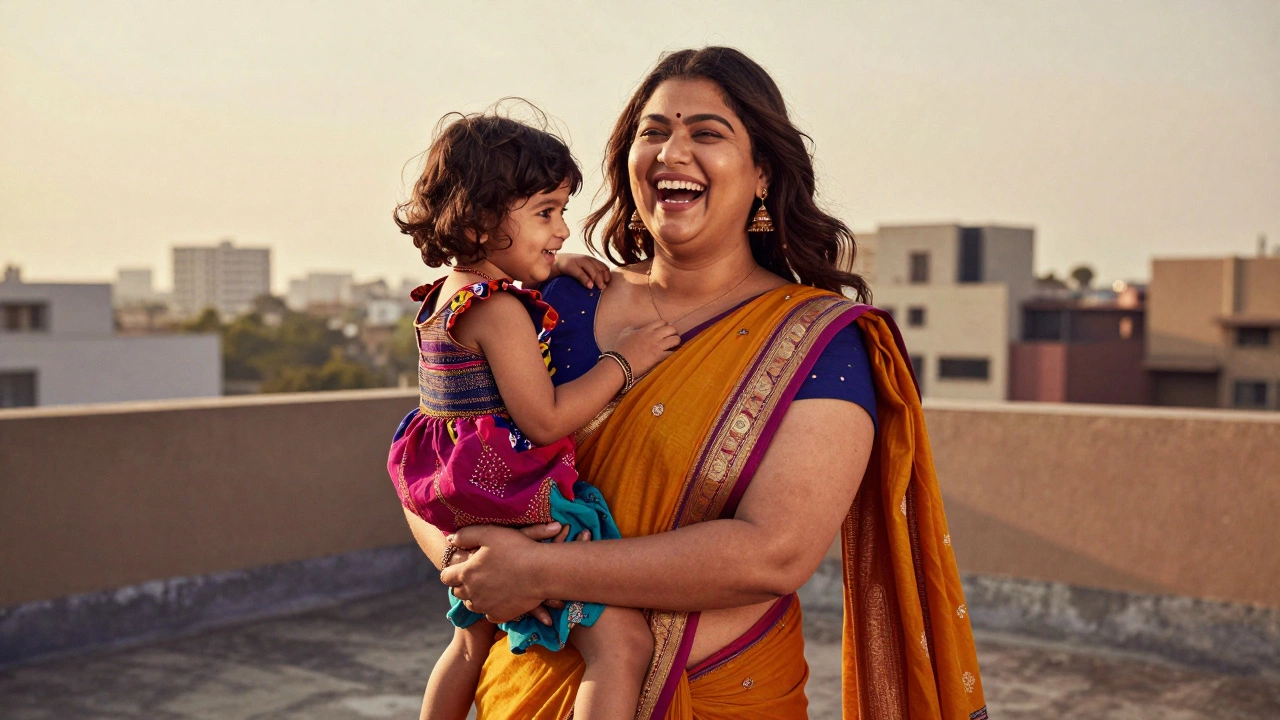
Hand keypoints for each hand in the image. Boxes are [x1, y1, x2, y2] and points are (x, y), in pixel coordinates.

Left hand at [441, 523, 562, 622]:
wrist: (542, 571)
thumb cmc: (516, 548)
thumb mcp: (489, 533)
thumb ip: (466, 535)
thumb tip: (451, 540)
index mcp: (466, 573)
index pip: (445, 576)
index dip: (451, 571)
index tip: (461, 567)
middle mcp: (472, 593)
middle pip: (457, 592)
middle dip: (463, 584)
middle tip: (477, 574)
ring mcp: (486, 606)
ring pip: (472, 604)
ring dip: (476, 596)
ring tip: (489, 585)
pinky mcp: (500, 615)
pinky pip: (489, 614)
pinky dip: (492, 607)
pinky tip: (501, 596)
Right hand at [552, 253, 611, 289]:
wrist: (552, 263)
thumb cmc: (569, 270)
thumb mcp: (582, 271)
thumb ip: (591, 275)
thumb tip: (602, 287)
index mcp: (590, 260)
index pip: (603, 266)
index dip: (606, 274)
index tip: (607, 283)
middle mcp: (585, 259)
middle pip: (598, 268)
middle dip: (602, 278)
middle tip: (602, 288)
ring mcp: (577, 261)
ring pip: (591, 269)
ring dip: (596, 278)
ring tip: (599, 287)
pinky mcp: (569, 266)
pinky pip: (579, 272)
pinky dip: (585, 279)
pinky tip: (589, 286)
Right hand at [614, 319, 679, 376]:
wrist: (621, 363)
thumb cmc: (621, 349)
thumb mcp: (625, 334)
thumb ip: (632, 328)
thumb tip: (636, 327)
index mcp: (646, 329)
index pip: (662, 322)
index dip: (665, 326)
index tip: (664, 331)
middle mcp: (654, 335)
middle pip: (672, 329)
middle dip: (673, 332)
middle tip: (671, 338)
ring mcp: (657, 346)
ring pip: (676, 339)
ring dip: (676, 342)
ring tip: (673, 346)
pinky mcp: (659, 357)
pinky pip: (673, 353)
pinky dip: (674, 353)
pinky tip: (671, 355)